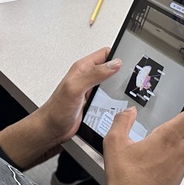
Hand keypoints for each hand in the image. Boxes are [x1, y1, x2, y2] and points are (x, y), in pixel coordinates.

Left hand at [0, 49, 121, 169]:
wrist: (50, 130)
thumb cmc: (56, 110)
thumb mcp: (75, 88)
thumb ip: (94, 74)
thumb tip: (114, 64)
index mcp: (82, 69)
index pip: (105, 54)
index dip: (118, 55)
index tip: (130, 60)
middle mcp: (86, 78)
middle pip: (110, 68)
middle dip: (122, 71)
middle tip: (133, 77)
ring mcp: (90, 91)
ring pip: (110, 83)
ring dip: (118, 87)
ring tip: (129, 90)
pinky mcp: (92, 103)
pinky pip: (108, 97)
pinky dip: (115, 99)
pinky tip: (119, 103)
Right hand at [103, 104, 183, 184]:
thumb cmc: (125, 181)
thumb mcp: (114, 144)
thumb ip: (122, 121)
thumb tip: (129, 112)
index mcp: (167, 138)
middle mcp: (179, 151)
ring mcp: (181, 166)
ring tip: (167, 137)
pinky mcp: (178, 178)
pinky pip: (183, 160)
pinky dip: (177, 154)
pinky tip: (159, 157)